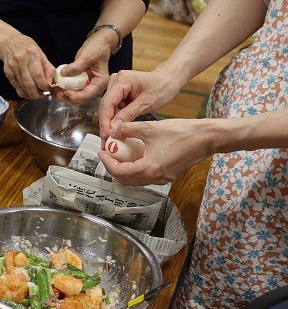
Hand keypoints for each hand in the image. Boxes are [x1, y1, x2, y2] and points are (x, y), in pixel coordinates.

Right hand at [0, 34, 53, 99]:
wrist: (8, 42)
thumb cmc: (27, 46)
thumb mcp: (40, 53)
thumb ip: (47, 67)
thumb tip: (50, 82)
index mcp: (32, 54)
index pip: (38, 75)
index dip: (44, 86)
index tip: (49, 89)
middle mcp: (21, 61)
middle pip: (29, 83)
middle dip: (37, 93)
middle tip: (42, 95)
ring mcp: (12, 67)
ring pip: (22, 86)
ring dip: (30, 94)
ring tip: (36, 95)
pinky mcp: (7, 72)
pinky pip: (15, 86)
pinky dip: (22, 92)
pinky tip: (27, 92)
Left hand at [49, 36, 111, 103]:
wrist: (99, 43)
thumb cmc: (97, 49)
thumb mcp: (87, 56)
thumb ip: (76, 67)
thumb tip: (63, 74)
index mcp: (100, 83)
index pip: (87, 95)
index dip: (74, 96)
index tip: (64, 91)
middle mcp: (94, 87)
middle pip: (80, 99)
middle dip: (67, 97)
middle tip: (55, 91)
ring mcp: (87, 85)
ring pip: (75, 96)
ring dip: (64, 95)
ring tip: (54, 88)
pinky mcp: (81, 82)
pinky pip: (72, 89)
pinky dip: (64, 89)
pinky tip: (56, 85)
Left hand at [98, 118, 214, 185]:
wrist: (207, 138)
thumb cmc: (182, 133)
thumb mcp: (150, 128)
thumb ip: (128, 130)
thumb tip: (113, 129)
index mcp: (149, 168)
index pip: (120, 172)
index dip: (107, 162)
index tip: (102, 152)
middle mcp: (156, 178)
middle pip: (126, 180)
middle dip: (114, 167)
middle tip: (108, 154)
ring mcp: (164, 178)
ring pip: (137, 180)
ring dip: (125, 169)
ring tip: (119, 153)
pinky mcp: (169, 175)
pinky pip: (147, 176)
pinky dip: (137, 168)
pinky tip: (135, 154)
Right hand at [99, 68, 184, 139]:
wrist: (169, 79)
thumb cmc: (162, 87)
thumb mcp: (146, 103)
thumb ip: (128, 114)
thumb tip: (114, 127)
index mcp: (122, 80)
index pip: (107, 102)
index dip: (105, 120)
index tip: (106, 134)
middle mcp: (116, 80)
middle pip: (105, 105)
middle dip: (106, 123)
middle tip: (107, 139)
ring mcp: (116, 85)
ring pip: (108, 107)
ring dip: (110, 121)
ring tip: (112, 136)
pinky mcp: (119, 91)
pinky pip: (114, 106)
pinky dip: (116, 117)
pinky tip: (117, 128)